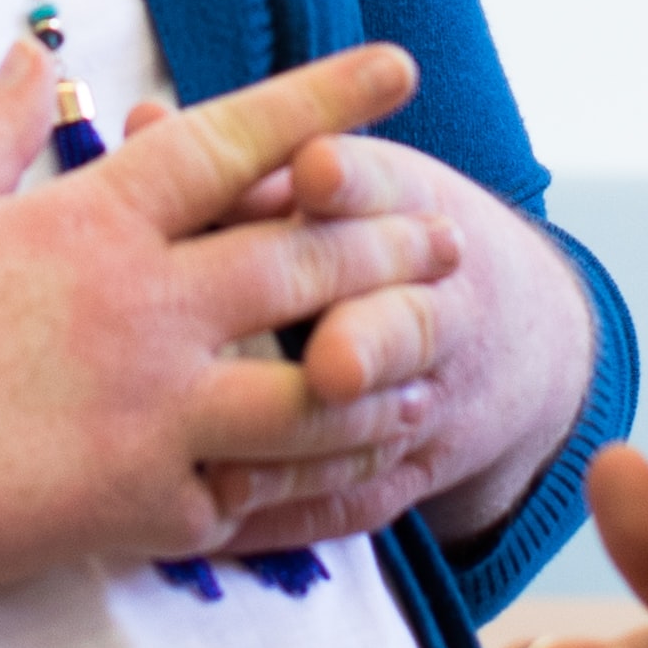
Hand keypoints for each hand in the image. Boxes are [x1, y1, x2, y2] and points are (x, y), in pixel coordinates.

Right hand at [0, 39, 452, 595]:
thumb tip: (36, 50)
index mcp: (93, 223)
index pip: (235, 142)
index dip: (324, 101)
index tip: (395, 70)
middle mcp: (145, 314)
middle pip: (302, 262)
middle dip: (386, 245)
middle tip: (449, 239)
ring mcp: (152, 419)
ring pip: (311, 391)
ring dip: (377, 374)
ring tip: (429, 366)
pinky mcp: (139, 511)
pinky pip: (255, 499)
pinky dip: (312, 488)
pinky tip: (352, 479)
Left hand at [182, 120, 588, 556]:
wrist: (508, 335)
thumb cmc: (376, 235)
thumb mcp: (337, 183)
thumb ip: (242, 167)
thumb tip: (138, 125)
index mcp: (411, 211)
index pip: (388, 188)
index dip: (353, 183)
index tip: (315, 170)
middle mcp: (435, 302)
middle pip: (407, 321)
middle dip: (371, 337)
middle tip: (332, 361)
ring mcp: (430, 394)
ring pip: (384, 425)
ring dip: (317, 448)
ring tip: (240, 471)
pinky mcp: (411, 470)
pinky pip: (355, 500)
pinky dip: (292, 513)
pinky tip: (220, 521)